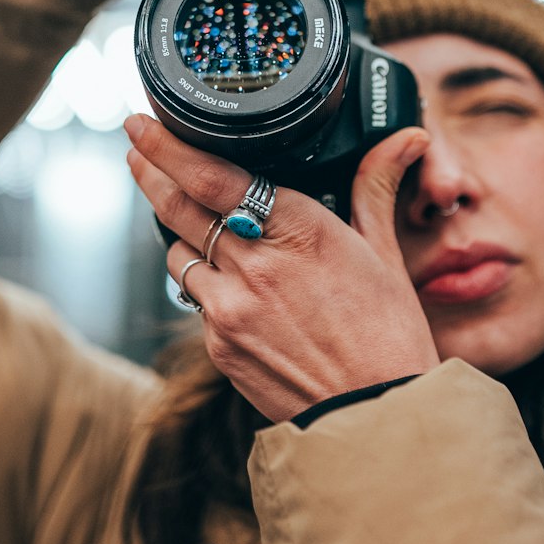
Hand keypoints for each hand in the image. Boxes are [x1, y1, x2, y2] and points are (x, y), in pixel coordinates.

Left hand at [124, 114, 439, 422]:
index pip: (211, 176)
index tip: (141, 124)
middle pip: (178, 207)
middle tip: (135, 149)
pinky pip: (197, 301)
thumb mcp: (385, 253)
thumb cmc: (389, 335)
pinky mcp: (219, 346)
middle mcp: (254, 265)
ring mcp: (230, 309)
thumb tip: (408, 139)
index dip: (166, 146)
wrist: (377, 419)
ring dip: (185, 237)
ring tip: (201, 228)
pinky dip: (208, 286)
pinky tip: (235, 288)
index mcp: (298, 229)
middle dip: (150, 172)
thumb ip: (375, 187)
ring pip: (180, 254)